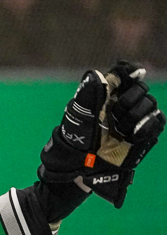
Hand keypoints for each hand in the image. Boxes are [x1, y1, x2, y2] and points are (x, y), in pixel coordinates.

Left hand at [38, 61, 163, 208]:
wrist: (83, 162)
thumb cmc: (78, 136)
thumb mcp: (80, 112)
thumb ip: (92, 91)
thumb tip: (103, 72)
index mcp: (108, 93)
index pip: (126, 73)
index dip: (130, 72)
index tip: (131, 76)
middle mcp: (124, 102)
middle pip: (141, 87)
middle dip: (129, 99)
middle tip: (115, 114)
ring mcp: (136, 117)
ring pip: (150, 103)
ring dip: (134, 115)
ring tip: (119, 129)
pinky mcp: (145, 132)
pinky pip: (157, 120)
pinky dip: (145, 125)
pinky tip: (131, 134)